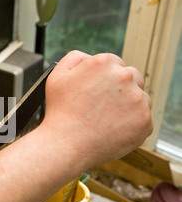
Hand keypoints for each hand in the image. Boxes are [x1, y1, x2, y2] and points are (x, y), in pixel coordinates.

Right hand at [41, 50, 152, 167]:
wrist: (66, 144)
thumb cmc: (60, 113)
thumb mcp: (56, 76)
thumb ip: (74, 58)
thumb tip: (88, 57)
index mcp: (104, 63)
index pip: (114, 64)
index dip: (103, 79)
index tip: (96, 92)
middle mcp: (125, 77)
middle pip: (131, 78)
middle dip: (119, 90)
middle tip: (101, 106)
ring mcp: (137, 99)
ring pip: (138, 98)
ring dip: (127, 106)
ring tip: (104, 120)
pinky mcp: (145, 121)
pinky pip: (142, 119)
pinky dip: (130, 125)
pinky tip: (111, 129)